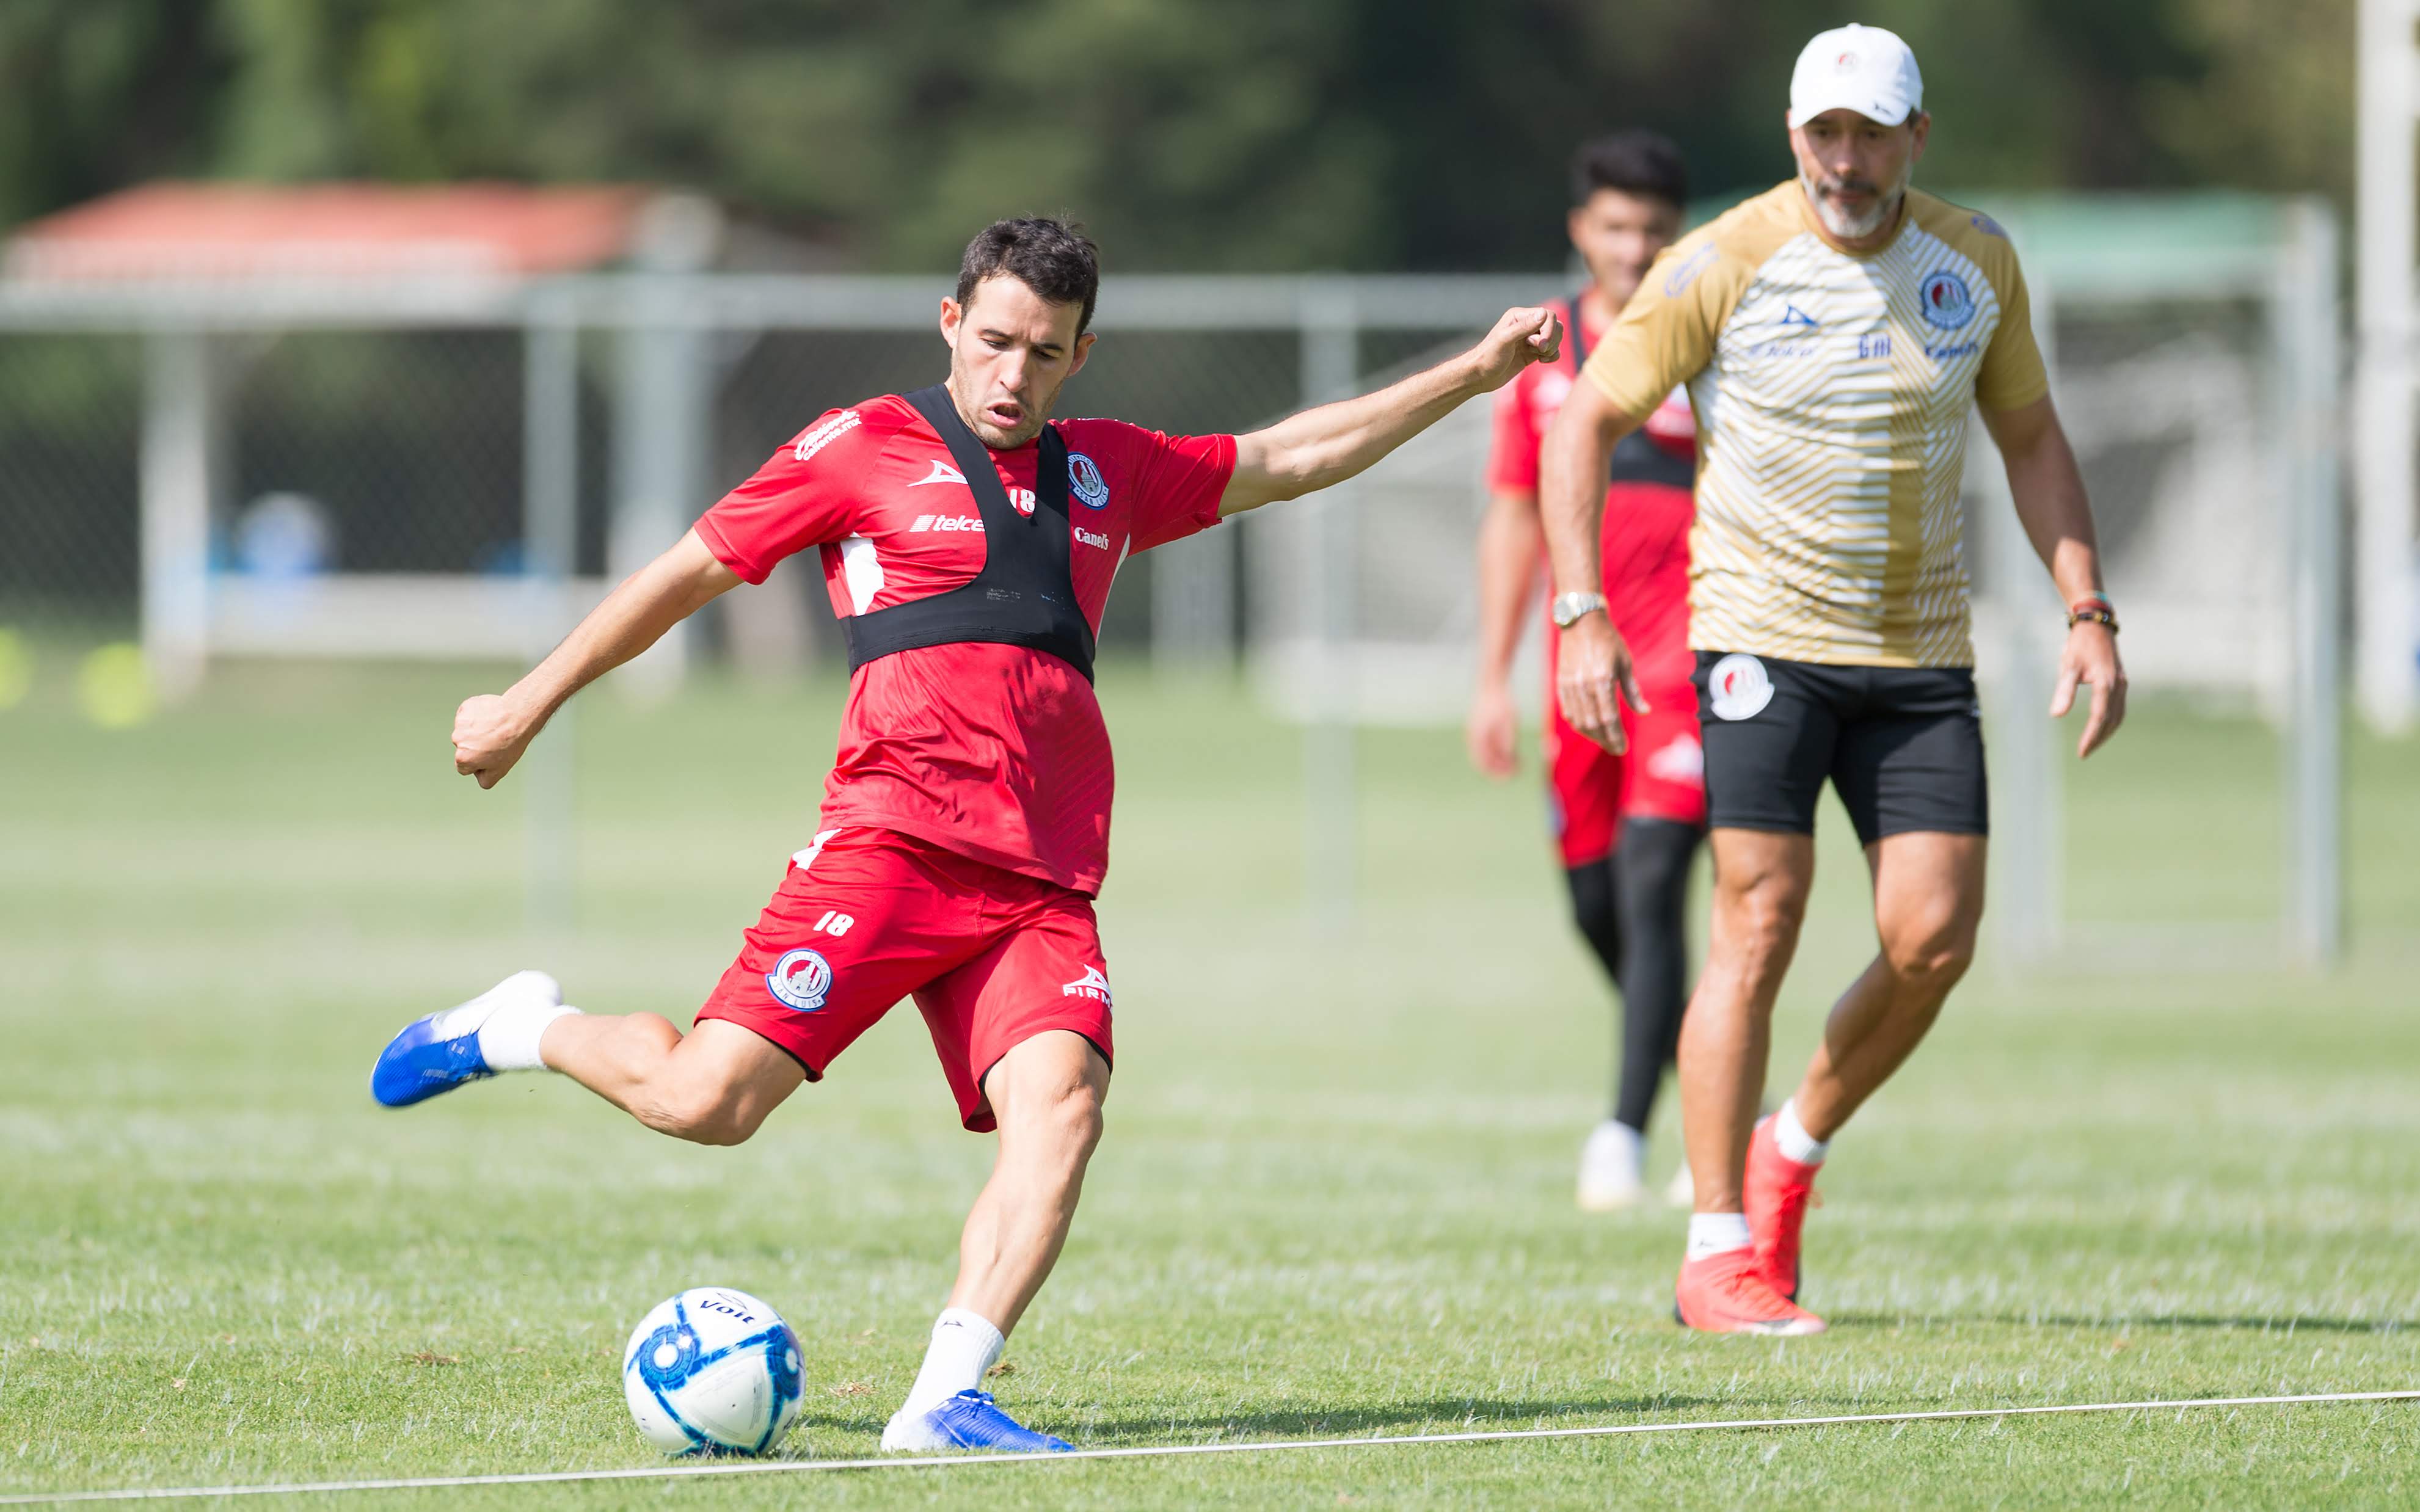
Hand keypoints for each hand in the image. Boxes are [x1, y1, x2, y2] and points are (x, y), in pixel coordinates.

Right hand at [452, 692, 539, 788]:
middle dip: (477, 746)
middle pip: (465, 748)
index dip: (479, 763)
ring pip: (466, 731)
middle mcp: (457, 740)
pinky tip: (491, 717)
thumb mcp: (500, 771)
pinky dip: (478, 716)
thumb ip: (485, 780)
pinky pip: (469, 715)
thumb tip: (479, 777)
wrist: (518, 716)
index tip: (491, 755)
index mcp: (463, 758)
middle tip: (496, 741)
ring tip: (495, 728)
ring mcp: (460, 722)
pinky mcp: (465, 708)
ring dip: (478, 730)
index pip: (465, 767)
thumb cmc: (510, 744)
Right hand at [1465, 680, 1519, 777]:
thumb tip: (1510, 759)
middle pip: (1485, 761)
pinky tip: (1511, 750)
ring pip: (1487, 754)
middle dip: (1500, 769)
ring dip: (1501, 760)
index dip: (1499, 773)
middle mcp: (1474, 737)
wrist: (1492, 682)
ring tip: (1518, 761)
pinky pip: (1488, 746)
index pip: (1485, 764)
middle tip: (1518, 771)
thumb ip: (1508, 741)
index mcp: (1478, 737)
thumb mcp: (1508, 722)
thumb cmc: (1501, 701)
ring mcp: (1476, 733)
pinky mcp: (1481, 728)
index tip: (1514, 775)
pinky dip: (1498, 751)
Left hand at [1466, 307, 1563, 392]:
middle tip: (1539, 351)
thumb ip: (1524, 327)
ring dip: (1552, 348)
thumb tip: (1544, 313)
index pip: (1548, 315)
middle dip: (1551, 339)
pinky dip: (1552, 355)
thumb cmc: (1489, 357)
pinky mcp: (1533, 352)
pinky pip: (1553, 350)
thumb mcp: (1505, 340)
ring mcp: (1531, 339)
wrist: (1481, 376)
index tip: (1541, 346)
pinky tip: (1542, 361)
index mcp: (1519, 316)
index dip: (1549, 330)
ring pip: (1555, 338)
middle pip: (1555, 325)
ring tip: (1539, 356)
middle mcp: (1527, 325)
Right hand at [1553, 612, 1646, 753]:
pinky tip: (1588, 728)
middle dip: (1605, 740)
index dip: (1616, 737)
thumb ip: (1633, 691)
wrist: (1581, 621)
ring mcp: (1570, 685)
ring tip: (1604, 740)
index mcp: (1603, 679)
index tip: (1623, 748)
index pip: (1609, 718)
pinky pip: (1568, 711)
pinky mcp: (1561, 683)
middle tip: (1615, 748)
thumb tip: (1644, 712)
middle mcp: (1584, 685)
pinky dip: (1578, 723)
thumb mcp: (1625, 663)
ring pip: (1579, 721)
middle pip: (1593, 724)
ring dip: (1592, 735)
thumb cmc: (1608, 640)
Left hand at [2050, 621, 2126, 757]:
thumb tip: (2056, 715)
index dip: (2091, 736)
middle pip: (2112, 720)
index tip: (2082, 752)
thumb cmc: (2079, 645)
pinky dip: (2112, 720)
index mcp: (2106, 683)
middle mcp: (2118, 685)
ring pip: (2119, 715)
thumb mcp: (2068, 666)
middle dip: (2099, 738)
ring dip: (2107, 732)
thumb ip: (2063, 691)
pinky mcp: (2121, 682)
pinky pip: (2119, 707)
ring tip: (2092, 744)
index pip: (2099, 717)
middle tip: (2085, 752)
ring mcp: (2122, 683)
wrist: (2096, 626)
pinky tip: (2102, 726)